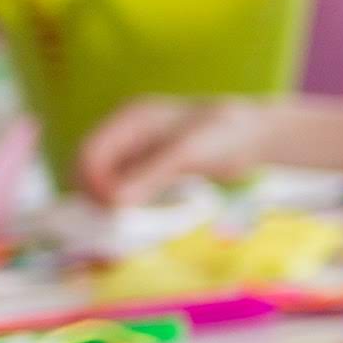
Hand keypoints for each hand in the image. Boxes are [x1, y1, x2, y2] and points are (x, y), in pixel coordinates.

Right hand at [82, 96, 275, 203]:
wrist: (254, 137)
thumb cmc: (224, 135)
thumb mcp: (187, 152)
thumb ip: (151, 173)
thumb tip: (114, 200)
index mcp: (130, 119)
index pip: (89, 151)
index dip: (91, 181)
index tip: (112, 207)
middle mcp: (125, 133)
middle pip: (88, 167)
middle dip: (94, 193)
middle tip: (114, 222)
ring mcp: (135, 151)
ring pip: (102, 180)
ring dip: (106, 201)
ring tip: (123, 223)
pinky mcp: (146, 168)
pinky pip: (122, 188)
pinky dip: (123, 202)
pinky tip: (136, 218)